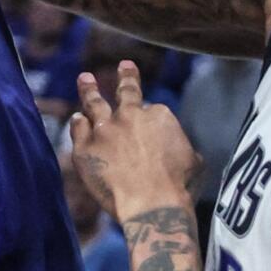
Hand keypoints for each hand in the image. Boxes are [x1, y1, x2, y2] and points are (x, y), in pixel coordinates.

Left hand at [71, 60, 202, 220]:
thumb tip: (180, 151)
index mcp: (159, 115)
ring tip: (85, 78)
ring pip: (94, 103)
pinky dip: (78, 123)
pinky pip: (78, 129)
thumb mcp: (194, 161)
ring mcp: (104, 130)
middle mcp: (129, 115)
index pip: (153, 111)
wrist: (153, 205)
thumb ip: (181, 146)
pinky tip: (77, 119)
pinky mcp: (84, 148)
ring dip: (90, 90)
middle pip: (126, 92)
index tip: (153, 135)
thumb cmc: (179, 187)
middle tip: (124, 65)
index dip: (152, 123)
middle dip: (126, 77)